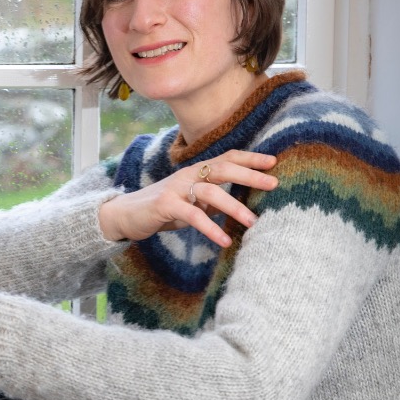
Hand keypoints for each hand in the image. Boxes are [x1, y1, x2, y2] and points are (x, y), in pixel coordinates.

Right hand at [98, 149, 276, 246]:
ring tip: (253, 222)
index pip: (226, 158)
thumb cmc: (162, 209)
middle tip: (273, 183)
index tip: (273, 162)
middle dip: (249, 175)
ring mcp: (176, 189)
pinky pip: (192, 215)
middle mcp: (188, 175)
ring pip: (210, 191)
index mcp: (196, 172)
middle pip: (222, 168)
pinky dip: (210, 228)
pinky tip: (223, 240)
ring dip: (234, 206)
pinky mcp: (165, 205)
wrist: (125, 215)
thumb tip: (236, 207)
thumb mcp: (191, 203)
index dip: (249, 158)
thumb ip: (211, 201)